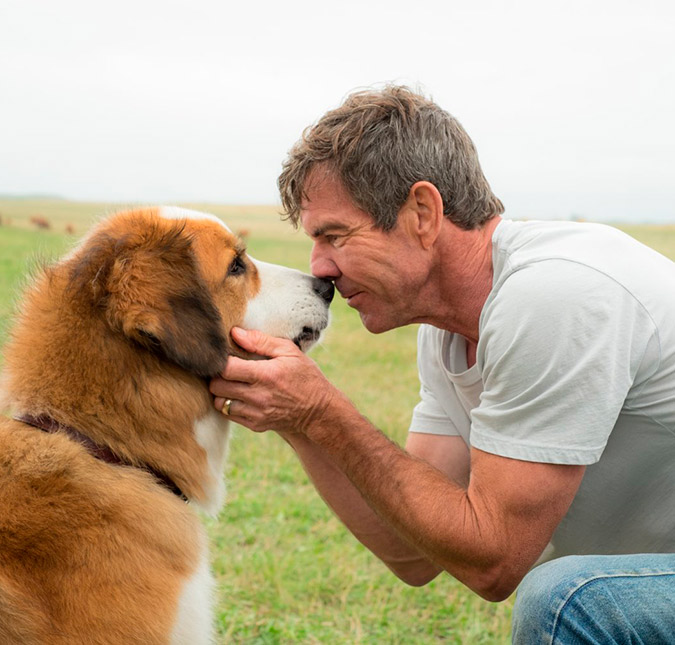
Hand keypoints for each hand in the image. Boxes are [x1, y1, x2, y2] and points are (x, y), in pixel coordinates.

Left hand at [209, 327, 337, 433]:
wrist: (318, 411)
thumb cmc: (304, 376)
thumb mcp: (290, 352)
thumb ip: (261, 341)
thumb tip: (235, 333)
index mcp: (266, 374)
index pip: (225, 368)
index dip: (220, 360)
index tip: (226, 356)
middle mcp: (258, 396)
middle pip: (217, 386)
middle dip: (217, 375)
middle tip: (227, 369)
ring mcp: (256, 413)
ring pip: (219, 402)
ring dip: (221, 392)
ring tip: (232, 383)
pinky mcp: (255, 425)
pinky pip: (229, 414)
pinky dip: (229, 404)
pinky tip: (241, 396)